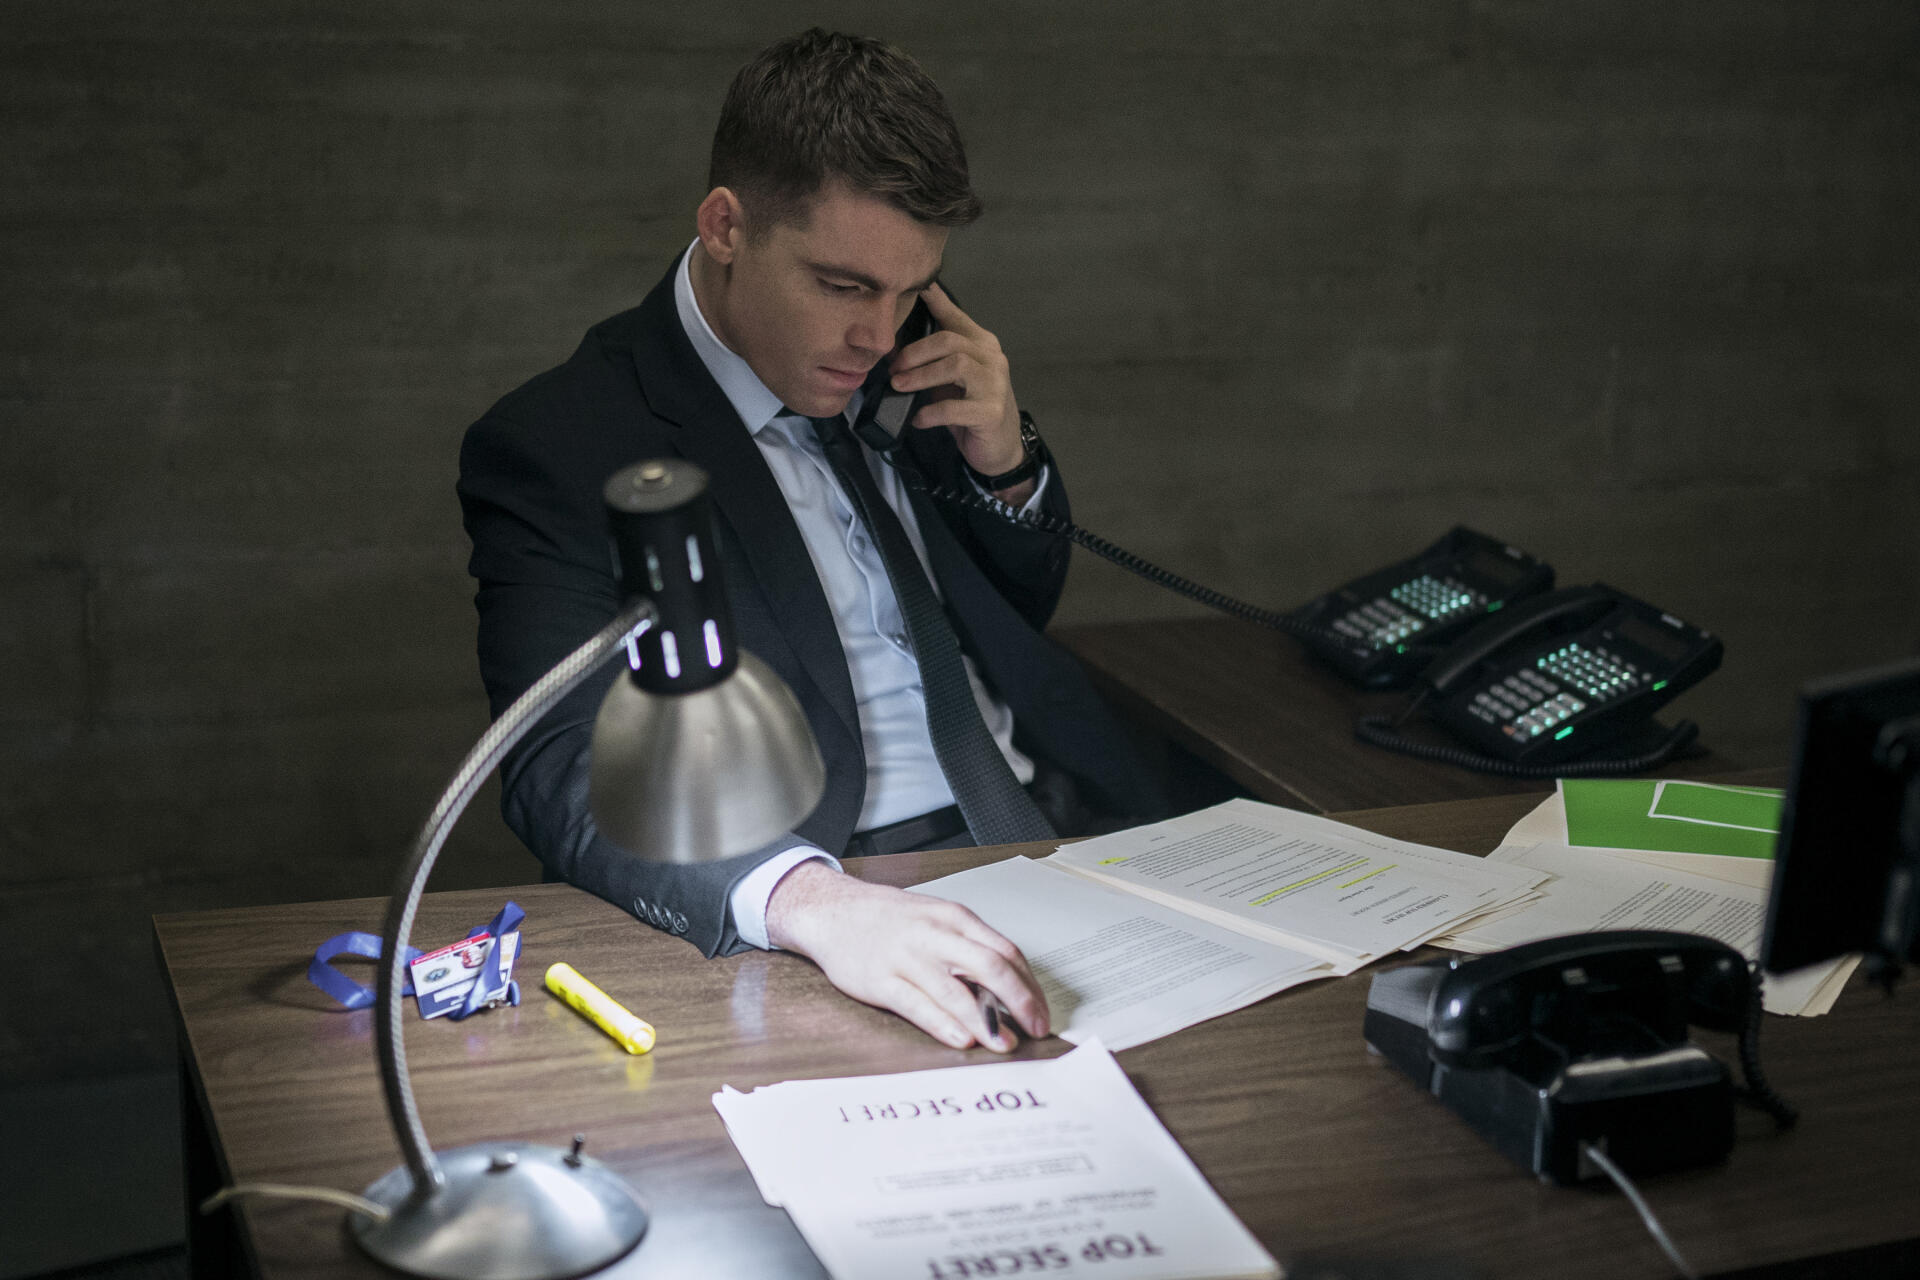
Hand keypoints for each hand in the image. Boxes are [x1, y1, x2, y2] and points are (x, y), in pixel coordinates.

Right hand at [764, 861, 1049, 1051]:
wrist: (832, 911)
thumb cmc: (889, 919)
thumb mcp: (936, 920)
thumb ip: (968, 948)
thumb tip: (1008, 988)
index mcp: (954, 918)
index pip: (1006, 952)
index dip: (1029, 986)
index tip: (1041, 1012)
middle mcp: (935, 935)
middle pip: (991, 968)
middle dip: (1020, 1002)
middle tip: (1036, 1030)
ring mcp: (907, 958)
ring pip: (956, 991)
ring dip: (985, 1021)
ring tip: (1005, 1044)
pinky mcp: (881, 980)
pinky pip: (918, 1005)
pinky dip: (944, 1024)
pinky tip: (963, 1040)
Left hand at [887, 284, 1035, 503]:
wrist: (1001, 448)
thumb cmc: (971, 410)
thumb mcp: (951, 382)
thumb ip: (932, 362)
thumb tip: (892, 349)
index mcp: (983, 345)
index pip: (956, 317)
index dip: (936, 301)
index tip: (917, 286)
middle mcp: (993, 359)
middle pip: (950, 340)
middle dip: (915, 352)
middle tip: (893, 368)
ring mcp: (995, 385)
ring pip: (955, 366)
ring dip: (921, 376)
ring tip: (900, 387)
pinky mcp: (991, 412)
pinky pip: (954, 408)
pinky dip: (930, 413)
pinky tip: (918, 419)